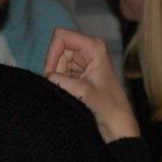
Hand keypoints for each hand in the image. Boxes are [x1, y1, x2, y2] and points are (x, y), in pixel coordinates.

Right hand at [43, 27, 139, 142]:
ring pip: (56, 62)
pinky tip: (70, 94)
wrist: (117, 124)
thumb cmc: (107, 107)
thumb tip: (44, 77)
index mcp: (94, 46)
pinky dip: (59, 82)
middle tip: (63, 86)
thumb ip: (59, 80)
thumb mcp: (82, 91)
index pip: (61, 36)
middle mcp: (88, 49)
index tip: (51, 74)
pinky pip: (59, 72)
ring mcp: (83, 61)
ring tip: (71, 92)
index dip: (52, 53)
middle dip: (54, 67)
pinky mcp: (79, 73)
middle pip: (57, 49)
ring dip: (57, 77)